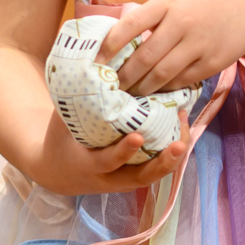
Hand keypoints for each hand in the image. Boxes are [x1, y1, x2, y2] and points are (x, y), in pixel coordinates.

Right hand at [25, 113, 189, 198]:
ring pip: (154, 176)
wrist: (59, 170)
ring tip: (186, 130)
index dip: (123, 151)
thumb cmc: (62, 138)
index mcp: (89, 165)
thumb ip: (77, 102)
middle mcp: (110, 178)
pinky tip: (181, 128)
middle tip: (178, 144)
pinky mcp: (134, 177)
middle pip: (142, 178)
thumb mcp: (63, 122)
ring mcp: (124, 181)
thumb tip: (90, 64)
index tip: (137, 136)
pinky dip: (170, 153)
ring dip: (173, 157)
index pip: (108, 162)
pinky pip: (156, 168)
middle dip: (162, 162)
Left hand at [98, 0, 244, 93]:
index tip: (95, 62)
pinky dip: (164, 89)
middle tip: (109, 87)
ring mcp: (198, 45)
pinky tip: (153, 92)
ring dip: (141, 87)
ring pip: (162, 73)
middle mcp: (182, 22)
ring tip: (127, 94)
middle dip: (124, 76)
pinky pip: (181, 81)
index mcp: (168, 2)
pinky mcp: (211, 62)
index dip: (110, 46)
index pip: (131, 25)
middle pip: (145, 56)